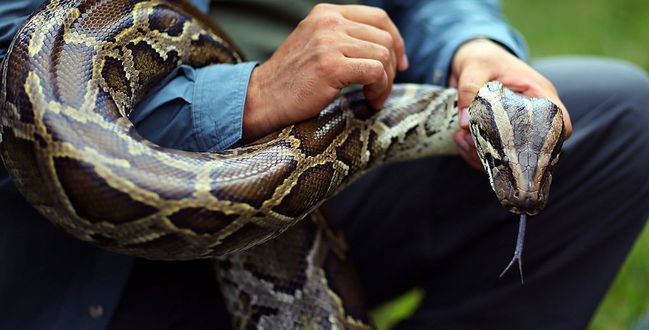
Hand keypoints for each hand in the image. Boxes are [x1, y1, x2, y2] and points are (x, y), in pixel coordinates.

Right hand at [242, 4, 407, 140]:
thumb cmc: (291, 80)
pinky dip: (379, 89)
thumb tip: (386, 48)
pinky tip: (369, 99)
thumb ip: (344, 38)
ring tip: (373, 97)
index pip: (379, 18)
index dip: (396, 41)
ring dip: (385, 81)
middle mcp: (329, 22)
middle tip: (381, 89)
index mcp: (326, 13)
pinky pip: (375, 72)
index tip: (399, 64)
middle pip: (385, 38)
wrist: (262, 98)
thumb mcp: (316, 45)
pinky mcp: (331, 65)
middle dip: (391, 67)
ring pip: (383, 55)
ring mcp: (329, 42)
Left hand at [450, 39, 572, 169]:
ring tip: (461, 140)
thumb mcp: (475, 66)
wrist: (470, 59)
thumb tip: (465, 123)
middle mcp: (530, 114)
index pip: (560, 122)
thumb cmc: (482, 57)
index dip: (551, 140)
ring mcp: (514, 127)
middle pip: (532, 147)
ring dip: (483, 156)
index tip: (524, 149)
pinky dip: (474, 155)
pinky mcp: (497, 135)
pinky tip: (459, 142)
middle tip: (475, 145)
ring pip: (509, 155)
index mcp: (538, 93)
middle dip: (504, 154)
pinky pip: (491, 154)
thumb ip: (469, 88)